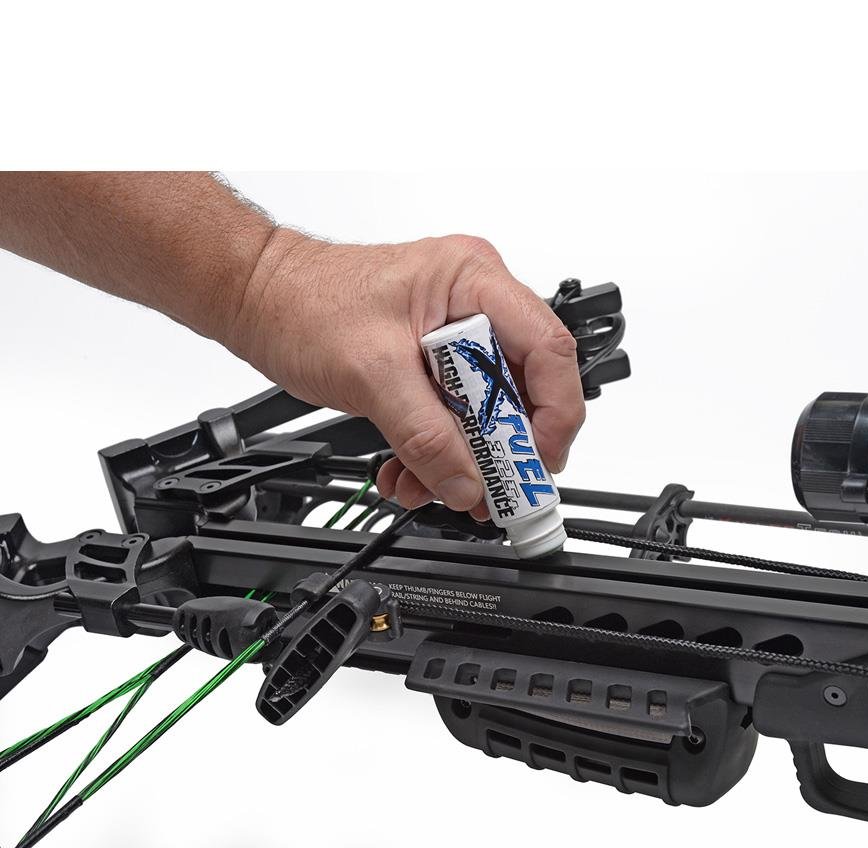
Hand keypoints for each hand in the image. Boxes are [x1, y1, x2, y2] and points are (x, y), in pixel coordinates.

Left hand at [229, 231, 584, 513]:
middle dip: (504, 448)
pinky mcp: (433, 363)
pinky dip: (437, 450)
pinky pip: (455, 415)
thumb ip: (425, 435)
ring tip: (435, 487)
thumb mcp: (372, 374)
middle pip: (523, 388)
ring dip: (464, 458)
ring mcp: (455, 334)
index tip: (537, 461)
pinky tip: (412, 471)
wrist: (257, 301)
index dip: (554, 414)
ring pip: (488, 411)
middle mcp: (474, 303)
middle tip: (494, 490)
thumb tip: (466, 482)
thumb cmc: (303, 303)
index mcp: (474, 280)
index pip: (549, 350)